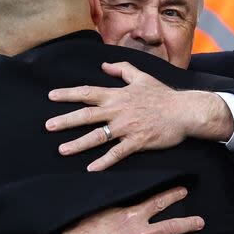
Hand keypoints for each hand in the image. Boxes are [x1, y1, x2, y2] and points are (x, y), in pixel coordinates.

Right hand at [37, 187, 203, 233]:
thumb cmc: (85, 229)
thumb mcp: (103, 209)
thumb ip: (120, 206)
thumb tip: (126, 198)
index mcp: (132, 215)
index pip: (158, 203)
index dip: (172, 196)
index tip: (184, 192)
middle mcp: (140, 233)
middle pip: (170, 227)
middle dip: (188, 224)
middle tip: (201, 222)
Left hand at [46, 61, 232, 170]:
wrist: (184, 111)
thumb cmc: (162, 94)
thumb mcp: (141, 76)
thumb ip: (122, 69)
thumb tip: (104, 65)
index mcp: (116, 95)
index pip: (87, 92)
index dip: (68, 94)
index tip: (51, 96)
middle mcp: (118, 111)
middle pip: (87, 115)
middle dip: (66, 120)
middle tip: (48, 126)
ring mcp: (127, 127)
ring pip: (98, 136)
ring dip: (79, 144)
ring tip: (62, 150)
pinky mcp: (137, 142)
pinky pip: (118, 153)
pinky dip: (104, 161)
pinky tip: (91, 168)